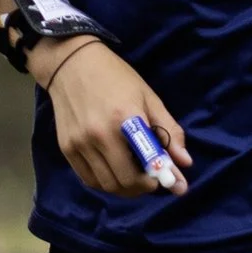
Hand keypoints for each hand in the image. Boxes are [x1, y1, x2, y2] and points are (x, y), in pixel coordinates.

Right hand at [34, 38, 191, 195]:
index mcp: (126, 119)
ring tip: (133, 175)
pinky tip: (114, 172)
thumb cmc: (116, 78)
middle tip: (151, 178)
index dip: (159, 179)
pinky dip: (105, 182)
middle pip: (125, 182)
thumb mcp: (149, 98)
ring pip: (106, 185)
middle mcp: (99, 134)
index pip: (145, 164)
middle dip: (143, 186)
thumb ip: (169, 131)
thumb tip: (185, 163)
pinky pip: (88, 179)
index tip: (168, 182)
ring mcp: (80, 143)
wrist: (71, 64)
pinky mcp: (66, 148)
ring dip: (125, 188)